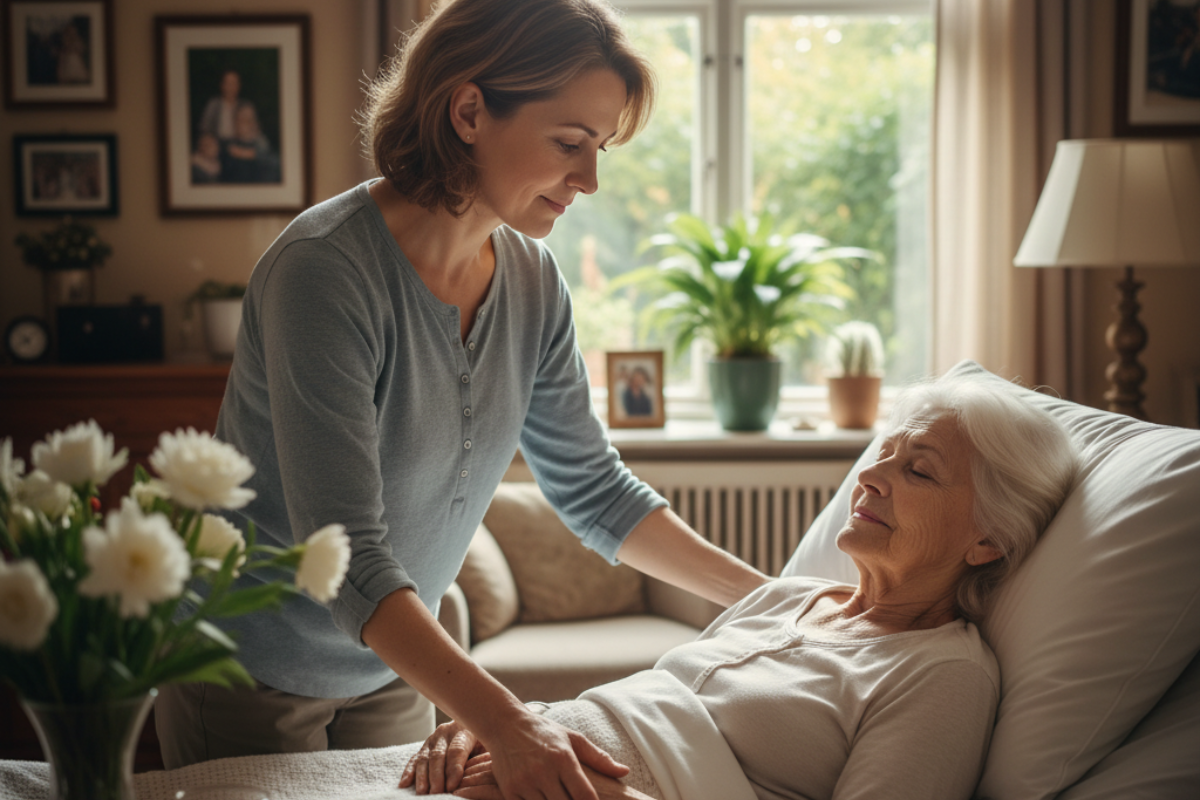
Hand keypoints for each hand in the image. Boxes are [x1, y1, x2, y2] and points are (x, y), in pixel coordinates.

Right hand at [400, 719, 483, 793]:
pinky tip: (404, 784)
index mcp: (465, 731)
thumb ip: (486, 758)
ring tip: (422, 792)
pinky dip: (409, 772)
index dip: (454, 768)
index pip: (457, 750)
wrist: (481, 724)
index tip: (453, 786)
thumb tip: (490, 772)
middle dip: (437, 776)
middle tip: (436, 792)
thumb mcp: (491, 746)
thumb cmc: (488, 743)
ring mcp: (433, 739)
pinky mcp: (424, 747)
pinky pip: (415, 759)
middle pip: (438, 755)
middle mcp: (446, 732)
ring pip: (424, 757)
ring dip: (422, 776)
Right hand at [470, 710, 628, 799]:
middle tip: (576, 799)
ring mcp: (524, 783)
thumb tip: (624, 772)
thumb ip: (599, 758)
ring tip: (559, 796)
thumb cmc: (545, 732)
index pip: (584, 795)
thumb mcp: (573, 739)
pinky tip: (544, 798)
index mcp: (563, 758)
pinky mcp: (510, 790)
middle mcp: (543, 771)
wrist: (505, 725)